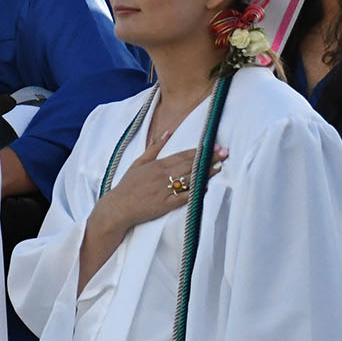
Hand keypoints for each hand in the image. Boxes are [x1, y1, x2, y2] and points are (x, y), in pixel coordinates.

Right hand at [89, 135, 226, 242]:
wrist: (118, 207)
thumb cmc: (128, 185)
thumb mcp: (138, 163)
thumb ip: (154, 148)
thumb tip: (167, 133)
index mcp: (157, 164)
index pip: (183, 155)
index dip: (200, 150)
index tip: (214, 146)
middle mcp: (163, 175)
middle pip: (190, 164)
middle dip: (209, 158)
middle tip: (224, 153)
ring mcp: (164, 190)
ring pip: (189, 179)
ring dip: (205, 173)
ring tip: (219, 167)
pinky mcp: (165, 204)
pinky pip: (183, 197)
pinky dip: (194, 192)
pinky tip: (204, 188)